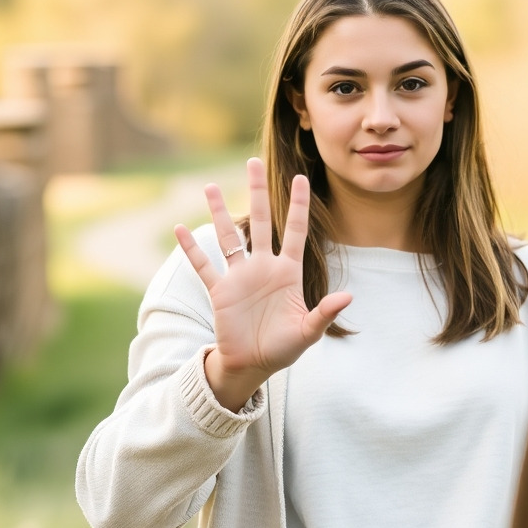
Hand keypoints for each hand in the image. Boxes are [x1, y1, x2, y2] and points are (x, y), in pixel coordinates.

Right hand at [174, 158, 351, 410]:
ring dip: (219, 212)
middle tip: (253, 162)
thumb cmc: (283, 348)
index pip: (294, 231)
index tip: (300, 178)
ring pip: (228, 237)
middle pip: (259, 221)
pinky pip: (204, 266)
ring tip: (211, 185)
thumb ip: (325, 313)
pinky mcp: (220, 292)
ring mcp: (239, 277)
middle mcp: (262, 267)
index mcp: (287, 273)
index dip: (297, 206)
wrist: (253, 365)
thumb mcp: (308, 332)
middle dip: (257, 193)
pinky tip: (180, 228)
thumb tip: (347, 296)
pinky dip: (192, 249)